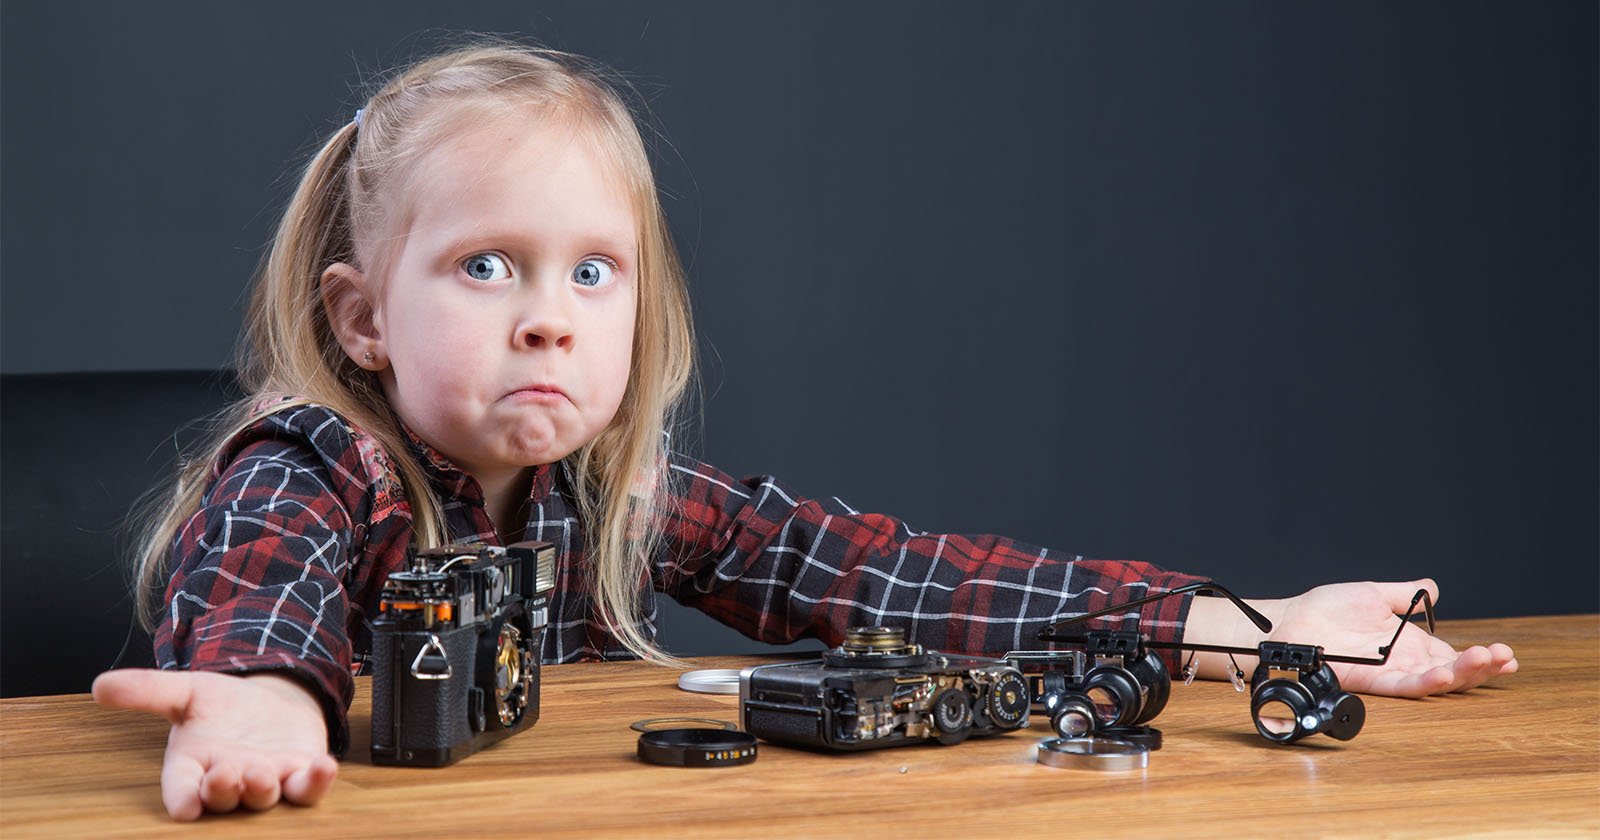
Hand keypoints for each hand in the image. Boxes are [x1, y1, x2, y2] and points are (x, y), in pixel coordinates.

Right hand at [92, 669, 337, 820]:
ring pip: (264, 797)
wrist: (269, 702)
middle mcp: (228, 781)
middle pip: (224, 797)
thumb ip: (148, 692)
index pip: (182, 789)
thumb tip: (100, 686)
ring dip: (263, 789)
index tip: (183, 806)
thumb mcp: (187, 692)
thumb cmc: (221, 707)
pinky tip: (324, 767)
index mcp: (193, 767)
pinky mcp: (300, 775)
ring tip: (262, 773)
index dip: (183, 798)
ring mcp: (267, 781)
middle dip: (225, 790)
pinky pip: (309, 788)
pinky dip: (318, 781)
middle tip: (227, 774)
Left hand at [1263, 579, 1517, 697]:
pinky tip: (1444, 674)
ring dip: (1463, 673)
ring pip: (1436, 681)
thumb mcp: (1373, 595)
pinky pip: (1404, 686)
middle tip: (1504, 657)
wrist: (1292, 620)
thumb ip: (1405, 594)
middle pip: (1453, 671)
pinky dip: (1426, 682)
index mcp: (1410, 643)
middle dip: (1482, 667)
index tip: (1506, 653)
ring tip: (1486, 661)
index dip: (1481, 656)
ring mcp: (1391, 672)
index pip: (1454, 653)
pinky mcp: (1373, 680)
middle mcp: (1405, 661)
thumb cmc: (1325, 610)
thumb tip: (1434, 588)